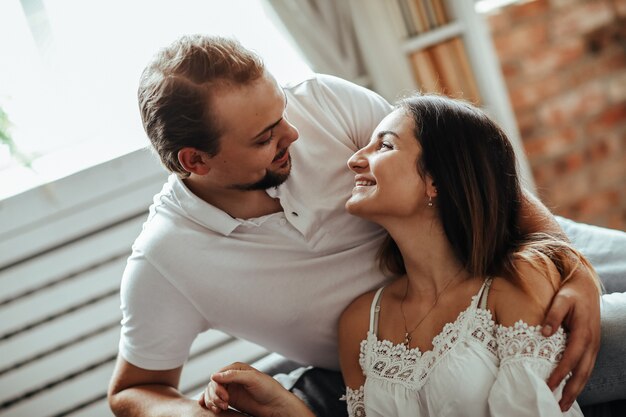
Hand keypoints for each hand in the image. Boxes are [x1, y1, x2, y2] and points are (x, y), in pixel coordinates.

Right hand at [198, 362, 313, 416]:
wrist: (275, 405)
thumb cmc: (269, 389)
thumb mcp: (252, 378)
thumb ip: (233, 375)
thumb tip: (214, 375)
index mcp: (237, 369)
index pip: (218, 375)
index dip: (217, 386)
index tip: (224, 396)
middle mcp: (232, 378)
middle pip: (213, 385)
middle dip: (215, 395)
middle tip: (224, 403)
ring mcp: (231, 390)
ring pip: (212, 393)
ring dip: (213, 401)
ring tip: (222, 408)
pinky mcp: (231, 400)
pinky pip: (215, 400)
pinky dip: (211, 404)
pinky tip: (213, 408)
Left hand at [542, 268, 600, 410]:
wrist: (585, 286)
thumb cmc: (570, 293)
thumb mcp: (561, 300)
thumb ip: (552, 316)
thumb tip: (544, 333)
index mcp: (583, 333)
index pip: (570, 359)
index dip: (560, 374)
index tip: (548, 385)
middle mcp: (591, 343)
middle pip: (582, 373)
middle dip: (571, 391)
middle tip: (558, 406)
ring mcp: (593, 345)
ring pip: (586, 373)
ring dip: (576, 389)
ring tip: (564, 404)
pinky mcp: (591, 345)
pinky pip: (586, 367)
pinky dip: (579, 380)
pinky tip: (570, 388)